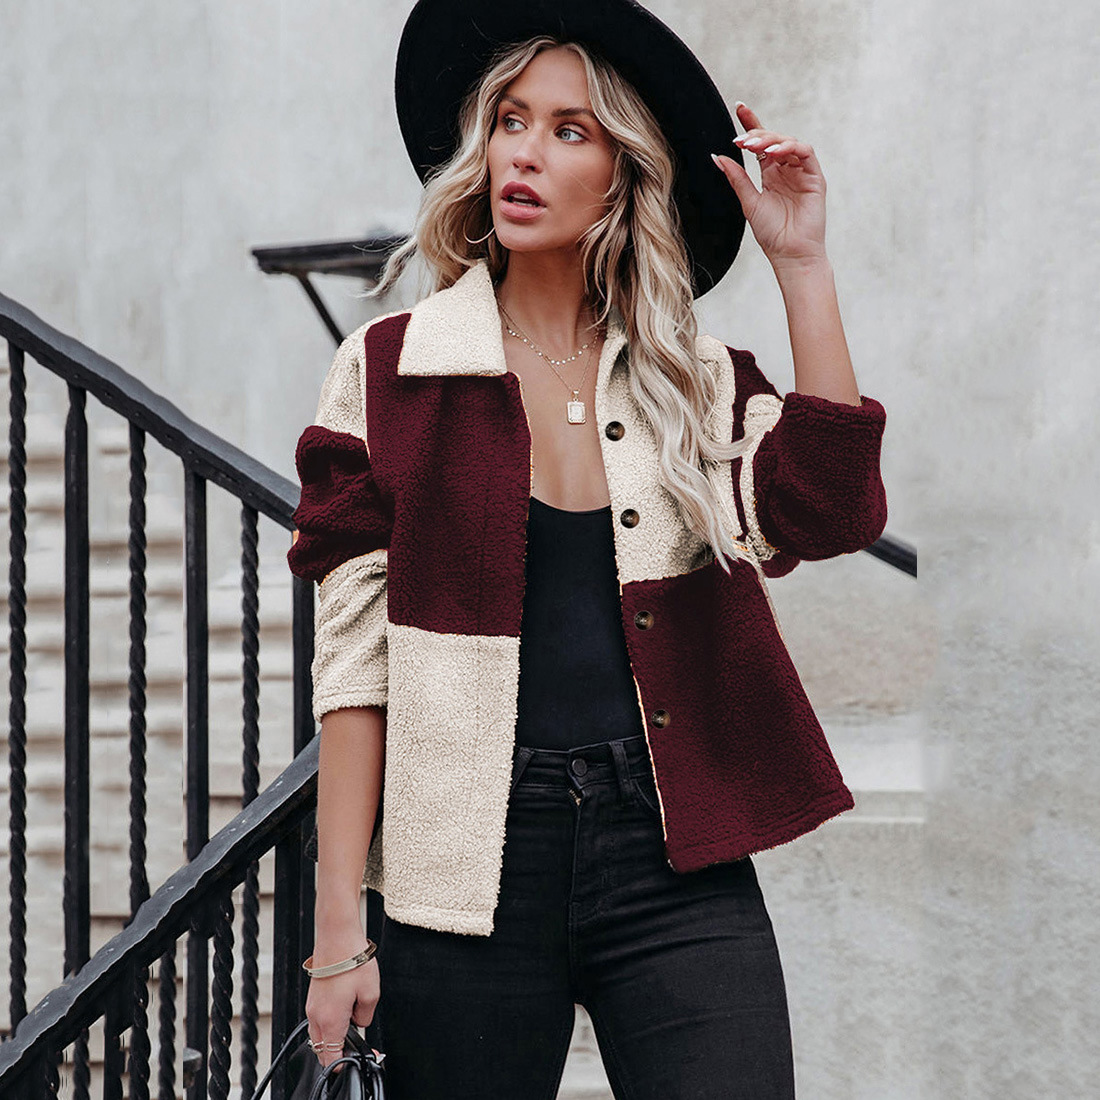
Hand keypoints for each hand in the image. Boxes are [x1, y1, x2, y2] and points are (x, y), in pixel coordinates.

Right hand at [305, 935, 380, 1070]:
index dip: (344, 1064)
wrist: (337, 936)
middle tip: (358, 1042)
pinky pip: (319, 1019)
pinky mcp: (313, 997)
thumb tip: (359, 1022)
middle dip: (339, 1051)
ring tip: (354, 1020)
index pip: (331, 1058)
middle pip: (323, 1049)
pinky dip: (330, 1022)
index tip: (358, 1058)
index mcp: (330, 1020)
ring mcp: (312, 1006)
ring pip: (320, 1035)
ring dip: (334, 1036)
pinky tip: (346, 1008)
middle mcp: (316, 1016)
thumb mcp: (371, 993)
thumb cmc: (353, 961)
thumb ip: (366, 1016)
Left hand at [711, 102, 827, 270]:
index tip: (739, 108)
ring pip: (789, 143)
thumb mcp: (749, 202)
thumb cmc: (771, 233)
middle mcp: (786, 170)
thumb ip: (736, 178)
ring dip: (771, 140)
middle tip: (741, 140)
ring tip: (754, 146)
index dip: (752, 123)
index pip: (761, 144)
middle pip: (773, 140)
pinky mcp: (815, 177)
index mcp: (770, 174)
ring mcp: (801, 172)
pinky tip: (774, 152)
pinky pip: (804, 153)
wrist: (789, 254)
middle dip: (757, 135)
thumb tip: (717, 156)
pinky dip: (789, 148)